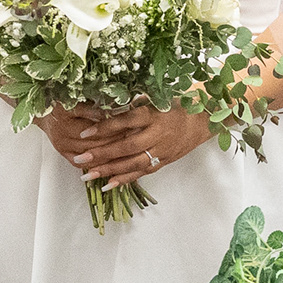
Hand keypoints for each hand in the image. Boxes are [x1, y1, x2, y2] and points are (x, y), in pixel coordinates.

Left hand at [42, 102, 210, 186]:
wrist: (202, 120)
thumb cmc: (174, 105)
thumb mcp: (154, 98)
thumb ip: (132, 104)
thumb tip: (104, 105)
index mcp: (153, 114)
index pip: (125, 121)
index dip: (104, 127)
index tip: (84, 132)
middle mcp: (157, 133)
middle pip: (126, 146)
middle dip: (101, 154)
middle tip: (80, 159)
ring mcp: (161, 149)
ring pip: (132, 163)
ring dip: (109, 170)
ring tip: (88, 175)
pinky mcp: (164, 161)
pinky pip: (142, 172)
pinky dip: (124, 179)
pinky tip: (107, 184)